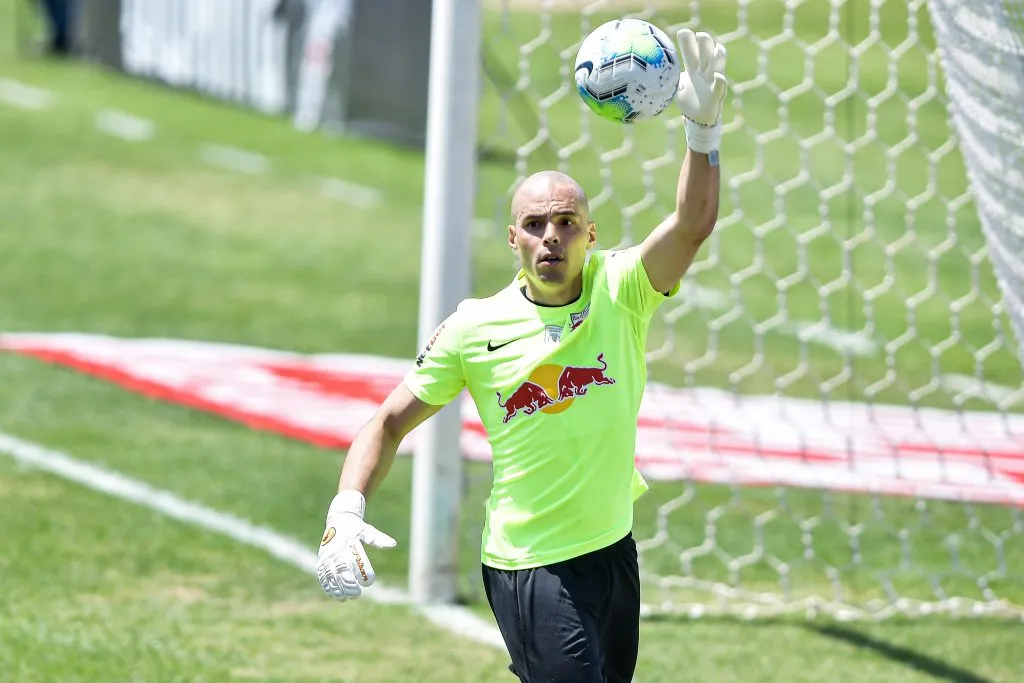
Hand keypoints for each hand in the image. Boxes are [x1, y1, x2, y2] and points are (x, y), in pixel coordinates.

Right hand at [316, 490, 396, 601]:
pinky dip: (327, 585)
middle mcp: (334, 548)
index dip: (358, 573)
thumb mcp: (367, 530)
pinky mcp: (322, 558)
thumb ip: (378, 538)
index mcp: (346, 541)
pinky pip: (322, 574)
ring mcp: (326, 554)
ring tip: (345, 598)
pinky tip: (334, 595)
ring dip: (336, 587)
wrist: (339, 518)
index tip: (367, 584)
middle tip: (357, 594)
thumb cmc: (356, 526)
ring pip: (329, 574)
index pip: (351, 560)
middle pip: (339, 570)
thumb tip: (393, 544)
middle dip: (346, 584)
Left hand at [675, 29, 727, 153]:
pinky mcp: (717, 95)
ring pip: (717, 66)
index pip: (691, 52)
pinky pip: (720, 87)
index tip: (683, 32)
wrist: (698, 119)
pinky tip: (718, 76)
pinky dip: (720, 81)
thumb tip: (646, 72)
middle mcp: (704, 72)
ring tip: (718, 48)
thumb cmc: (687, 100)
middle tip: (701, 34)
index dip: (688, 42)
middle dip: (704, 44)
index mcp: (694, 69)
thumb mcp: (675, 88)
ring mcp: (712, 82)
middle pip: (705, 54)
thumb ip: (667, 79)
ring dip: (718, 57)